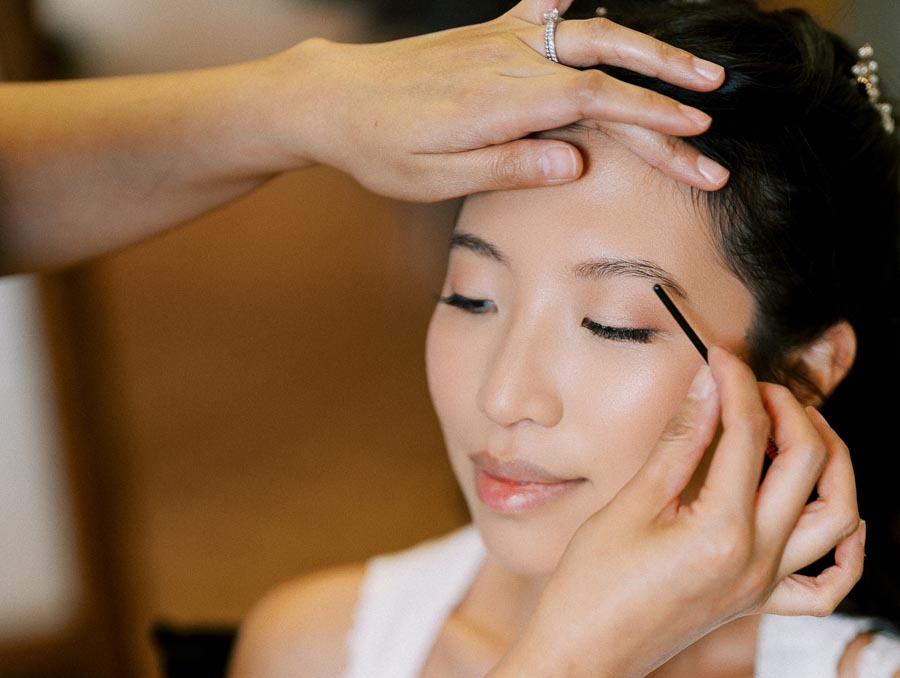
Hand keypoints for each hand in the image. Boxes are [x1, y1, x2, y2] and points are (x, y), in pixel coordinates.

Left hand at [278, 0, 726, 199]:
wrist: (336, 99)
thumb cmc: (383, 147)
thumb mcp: (438, 178)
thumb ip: (510, 167)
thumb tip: (575, 167)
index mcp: (503, 100)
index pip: (597, 105)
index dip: (651, 120)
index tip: (696, 140)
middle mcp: (511, 60)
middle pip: (607, 66)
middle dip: (666, 91)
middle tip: (714, 117)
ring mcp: (504, 40)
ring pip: (592, 35)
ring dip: (645, 51)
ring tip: (693, 73)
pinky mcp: (494, 35)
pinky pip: (548, 11)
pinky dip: (583, 9)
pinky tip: (606, 8)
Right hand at [475, 349, 862, 677]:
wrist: (582, 659)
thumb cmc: (591, 588)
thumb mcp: (629, 505)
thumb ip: (680, 443)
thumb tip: (708, 385)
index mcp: (721, 530)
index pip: (749, 433)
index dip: (738, 383)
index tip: (720, 359)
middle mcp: (756, 559)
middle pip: (809, 462)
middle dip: (790, 410)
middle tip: (755, 389)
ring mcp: (762, 584)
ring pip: (838, 513)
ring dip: (833, 462)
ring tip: (799, 433)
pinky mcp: (757, 603)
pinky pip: (827, 586)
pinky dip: (847, 549)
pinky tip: (836, 517)